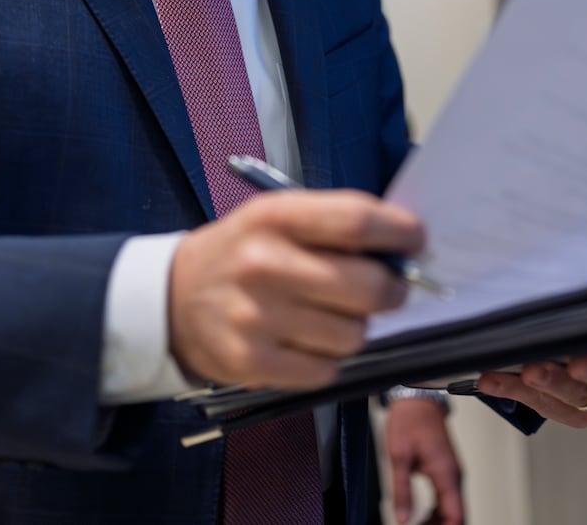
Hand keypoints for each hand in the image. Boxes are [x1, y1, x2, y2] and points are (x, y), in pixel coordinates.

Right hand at [168, 190, 422, 387]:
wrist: (170, 299)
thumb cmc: (240, 253)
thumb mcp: (276, 217)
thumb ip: (334, 225)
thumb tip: (403, 252)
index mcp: (274, 217)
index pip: (356, 221)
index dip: (399, 232)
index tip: (415, 241)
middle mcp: (263, 264)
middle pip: (366, 287)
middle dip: (391, 290)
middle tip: (387, 290)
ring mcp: (256, 318)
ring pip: (352, 335)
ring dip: (354, 328)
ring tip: (328, 316)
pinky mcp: (251, 363)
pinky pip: (326, 370)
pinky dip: (326, 359)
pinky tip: (305, 342)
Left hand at [384, 397, 462, 524]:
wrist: (416, 400)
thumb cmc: (410, 421)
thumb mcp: (399, 457)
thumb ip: (401, 491)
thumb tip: (402, 518)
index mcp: (446, 474)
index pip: (456, 515)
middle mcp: (453, 475)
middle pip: (456, 515)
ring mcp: (451, 473)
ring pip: (451, 508)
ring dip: (437, 521)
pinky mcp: (444, 470)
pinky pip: (445, 498)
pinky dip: (436, 511)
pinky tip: (421, 516)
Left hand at [476, 355, 586, 427]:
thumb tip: (562, 290)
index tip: (578, 364)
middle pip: (582, 394)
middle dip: (553, 382)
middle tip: (532, 371)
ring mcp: (585, 405)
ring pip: (554, 404)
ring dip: (522, 390)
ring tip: (496, 378)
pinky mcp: (560, 408)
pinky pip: (534, 404)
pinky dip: (509, 390)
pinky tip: (490, 381)